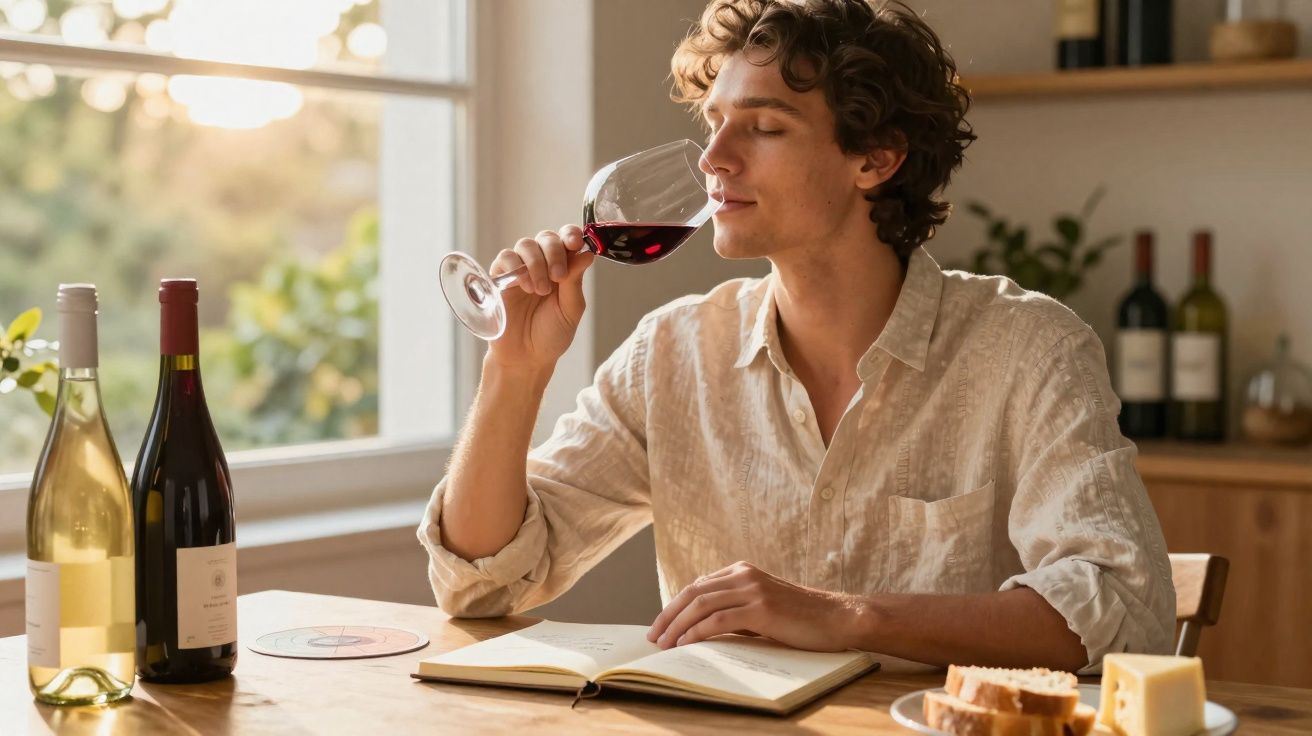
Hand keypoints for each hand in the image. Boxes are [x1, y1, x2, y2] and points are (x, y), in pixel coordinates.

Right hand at [486, 225, 594, 368]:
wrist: (525, 358)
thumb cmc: (550, 335)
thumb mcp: (570, 310)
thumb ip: (575, 281)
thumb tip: (587, 253)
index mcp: (563, 268)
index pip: (566, 239)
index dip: (570, 234)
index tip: (574, 243)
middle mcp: (541, 264)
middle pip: (546, 238)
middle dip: (555, 252)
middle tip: (558, 277)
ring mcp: (520, 269)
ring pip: (526, 245)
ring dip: (537, 264)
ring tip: (541, 291)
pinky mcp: (499, 278)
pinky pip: (505, 257)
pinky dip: (516, 267)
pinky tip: (525, 287)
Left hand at [646, 561, 862, 651]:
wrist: (836, 617)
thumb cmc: (800, 618)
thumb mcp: (762, 607)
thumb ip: (734, 609)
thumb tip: (701, 627)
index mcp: (742, 571)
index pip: (698, 586)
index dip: (675, 606)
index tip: (661, 625)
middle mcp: (744, 575)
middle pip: (693, 592)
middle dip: (668, 615)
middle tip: (653, 636)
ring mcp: (752, 589)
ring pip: (701, 604)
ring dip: (677, 625)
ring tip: (664, 644)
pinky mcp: (761, 608)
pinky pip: (719, 619)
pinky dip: (698, 631)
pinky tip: (686, 643)